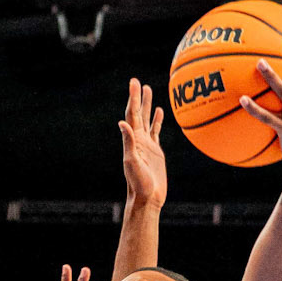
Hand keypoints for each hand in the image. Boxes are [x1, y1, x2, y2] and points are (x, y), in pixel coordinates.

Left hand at [119, 78, 167, 209]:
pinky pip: (156, 131)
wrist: (147, 198)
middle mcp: (139, 140)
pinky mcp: (156, 151)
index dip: (133, 98)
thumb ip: (129, 143)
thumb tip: (122, 123)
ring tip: (148, 90)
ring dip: (147, 105)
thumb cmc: (139, 184)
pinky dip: (157, 120)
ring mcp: (147, 145)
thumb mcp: (132, 162)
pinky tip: (159, 111)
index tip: (134, 83)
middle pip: (138, 114)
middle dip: (138, 97)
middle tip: (137, 81)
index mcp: (133, 141)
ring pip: (147, 120)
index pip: (132, 115)